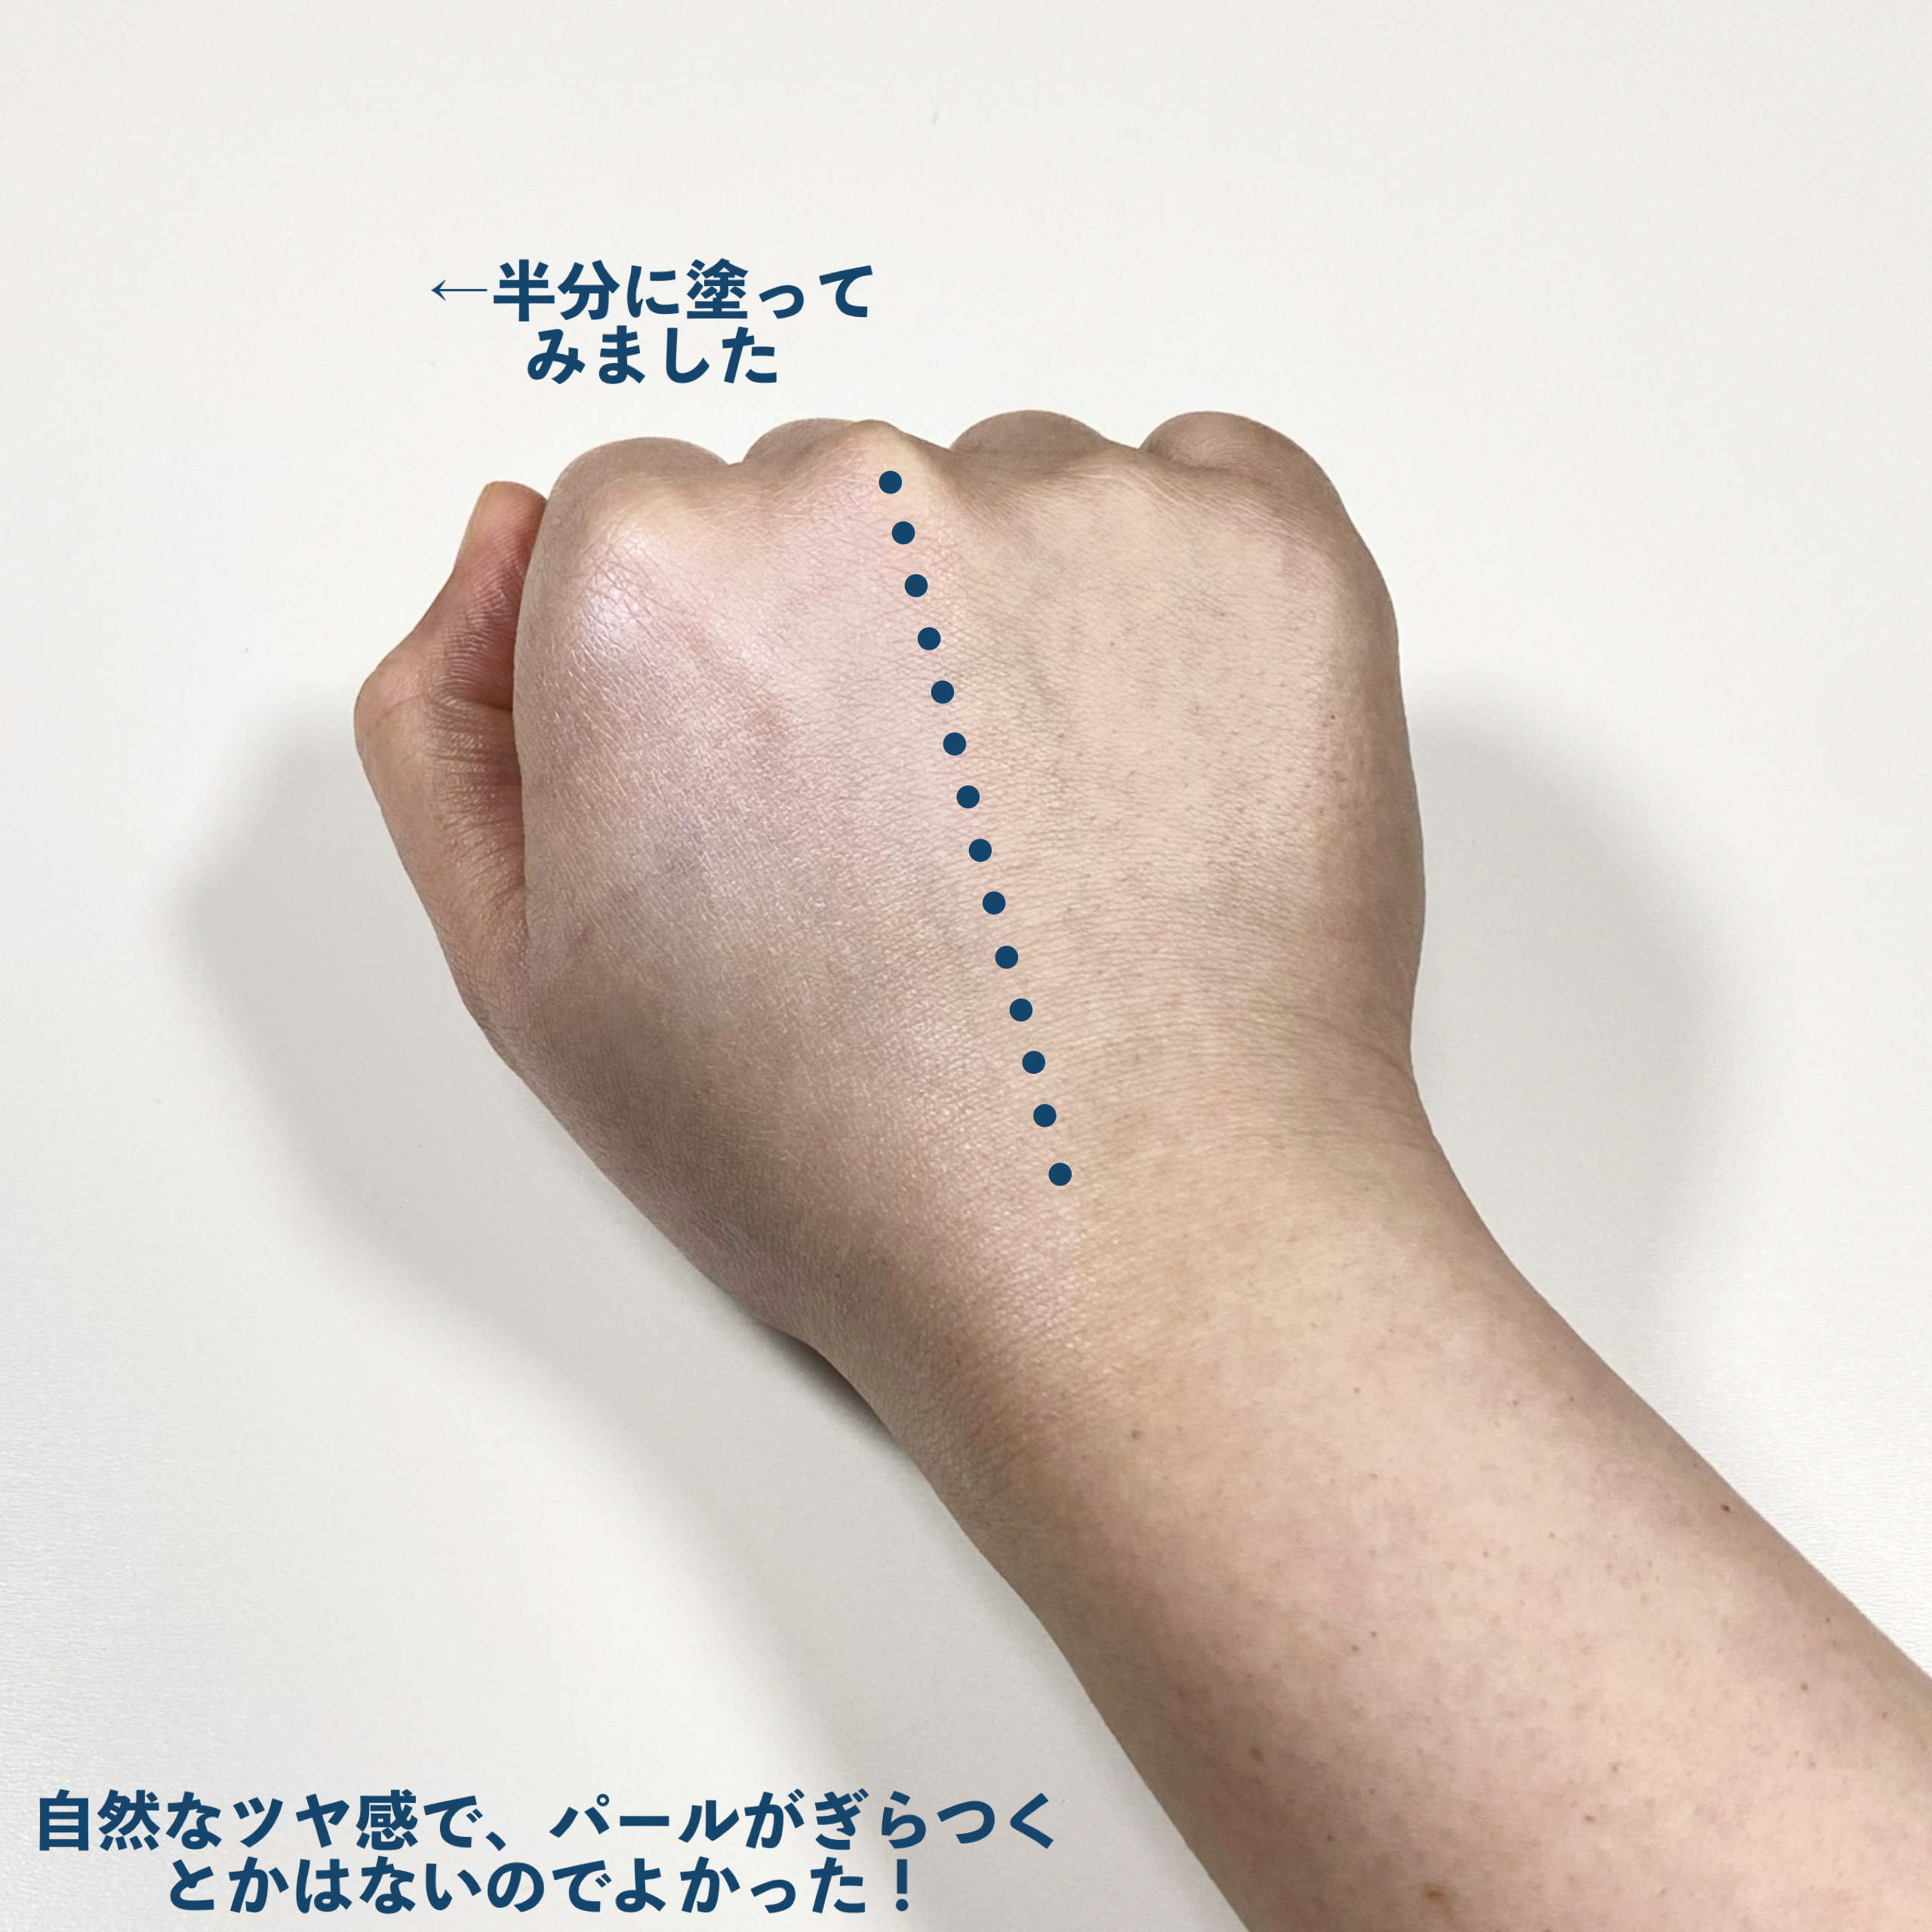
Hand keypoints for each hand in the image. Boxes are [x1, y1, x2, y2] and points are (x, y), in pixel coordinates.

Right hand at [355, 412, 1424, 1430]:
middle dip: (858, 635)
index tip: (776, 805)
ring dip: (1021, 623)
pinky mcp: (1269, 539)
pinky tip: (1166, 776)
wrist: (1134, 1240)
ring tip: (1054, 845)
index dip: (712, 681)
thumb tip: (511, 532)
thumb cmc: (846, 1147)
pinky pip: (1198, 492)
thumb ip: (450, 724)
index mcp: (655, 583)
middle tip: (923, 849)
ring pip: (1013, 498)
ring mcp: (1086, 507)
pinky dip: (1184, 602)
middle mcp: (860, 501)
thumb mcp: (539, 977)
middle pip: (829, 497)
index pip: (649, 521)